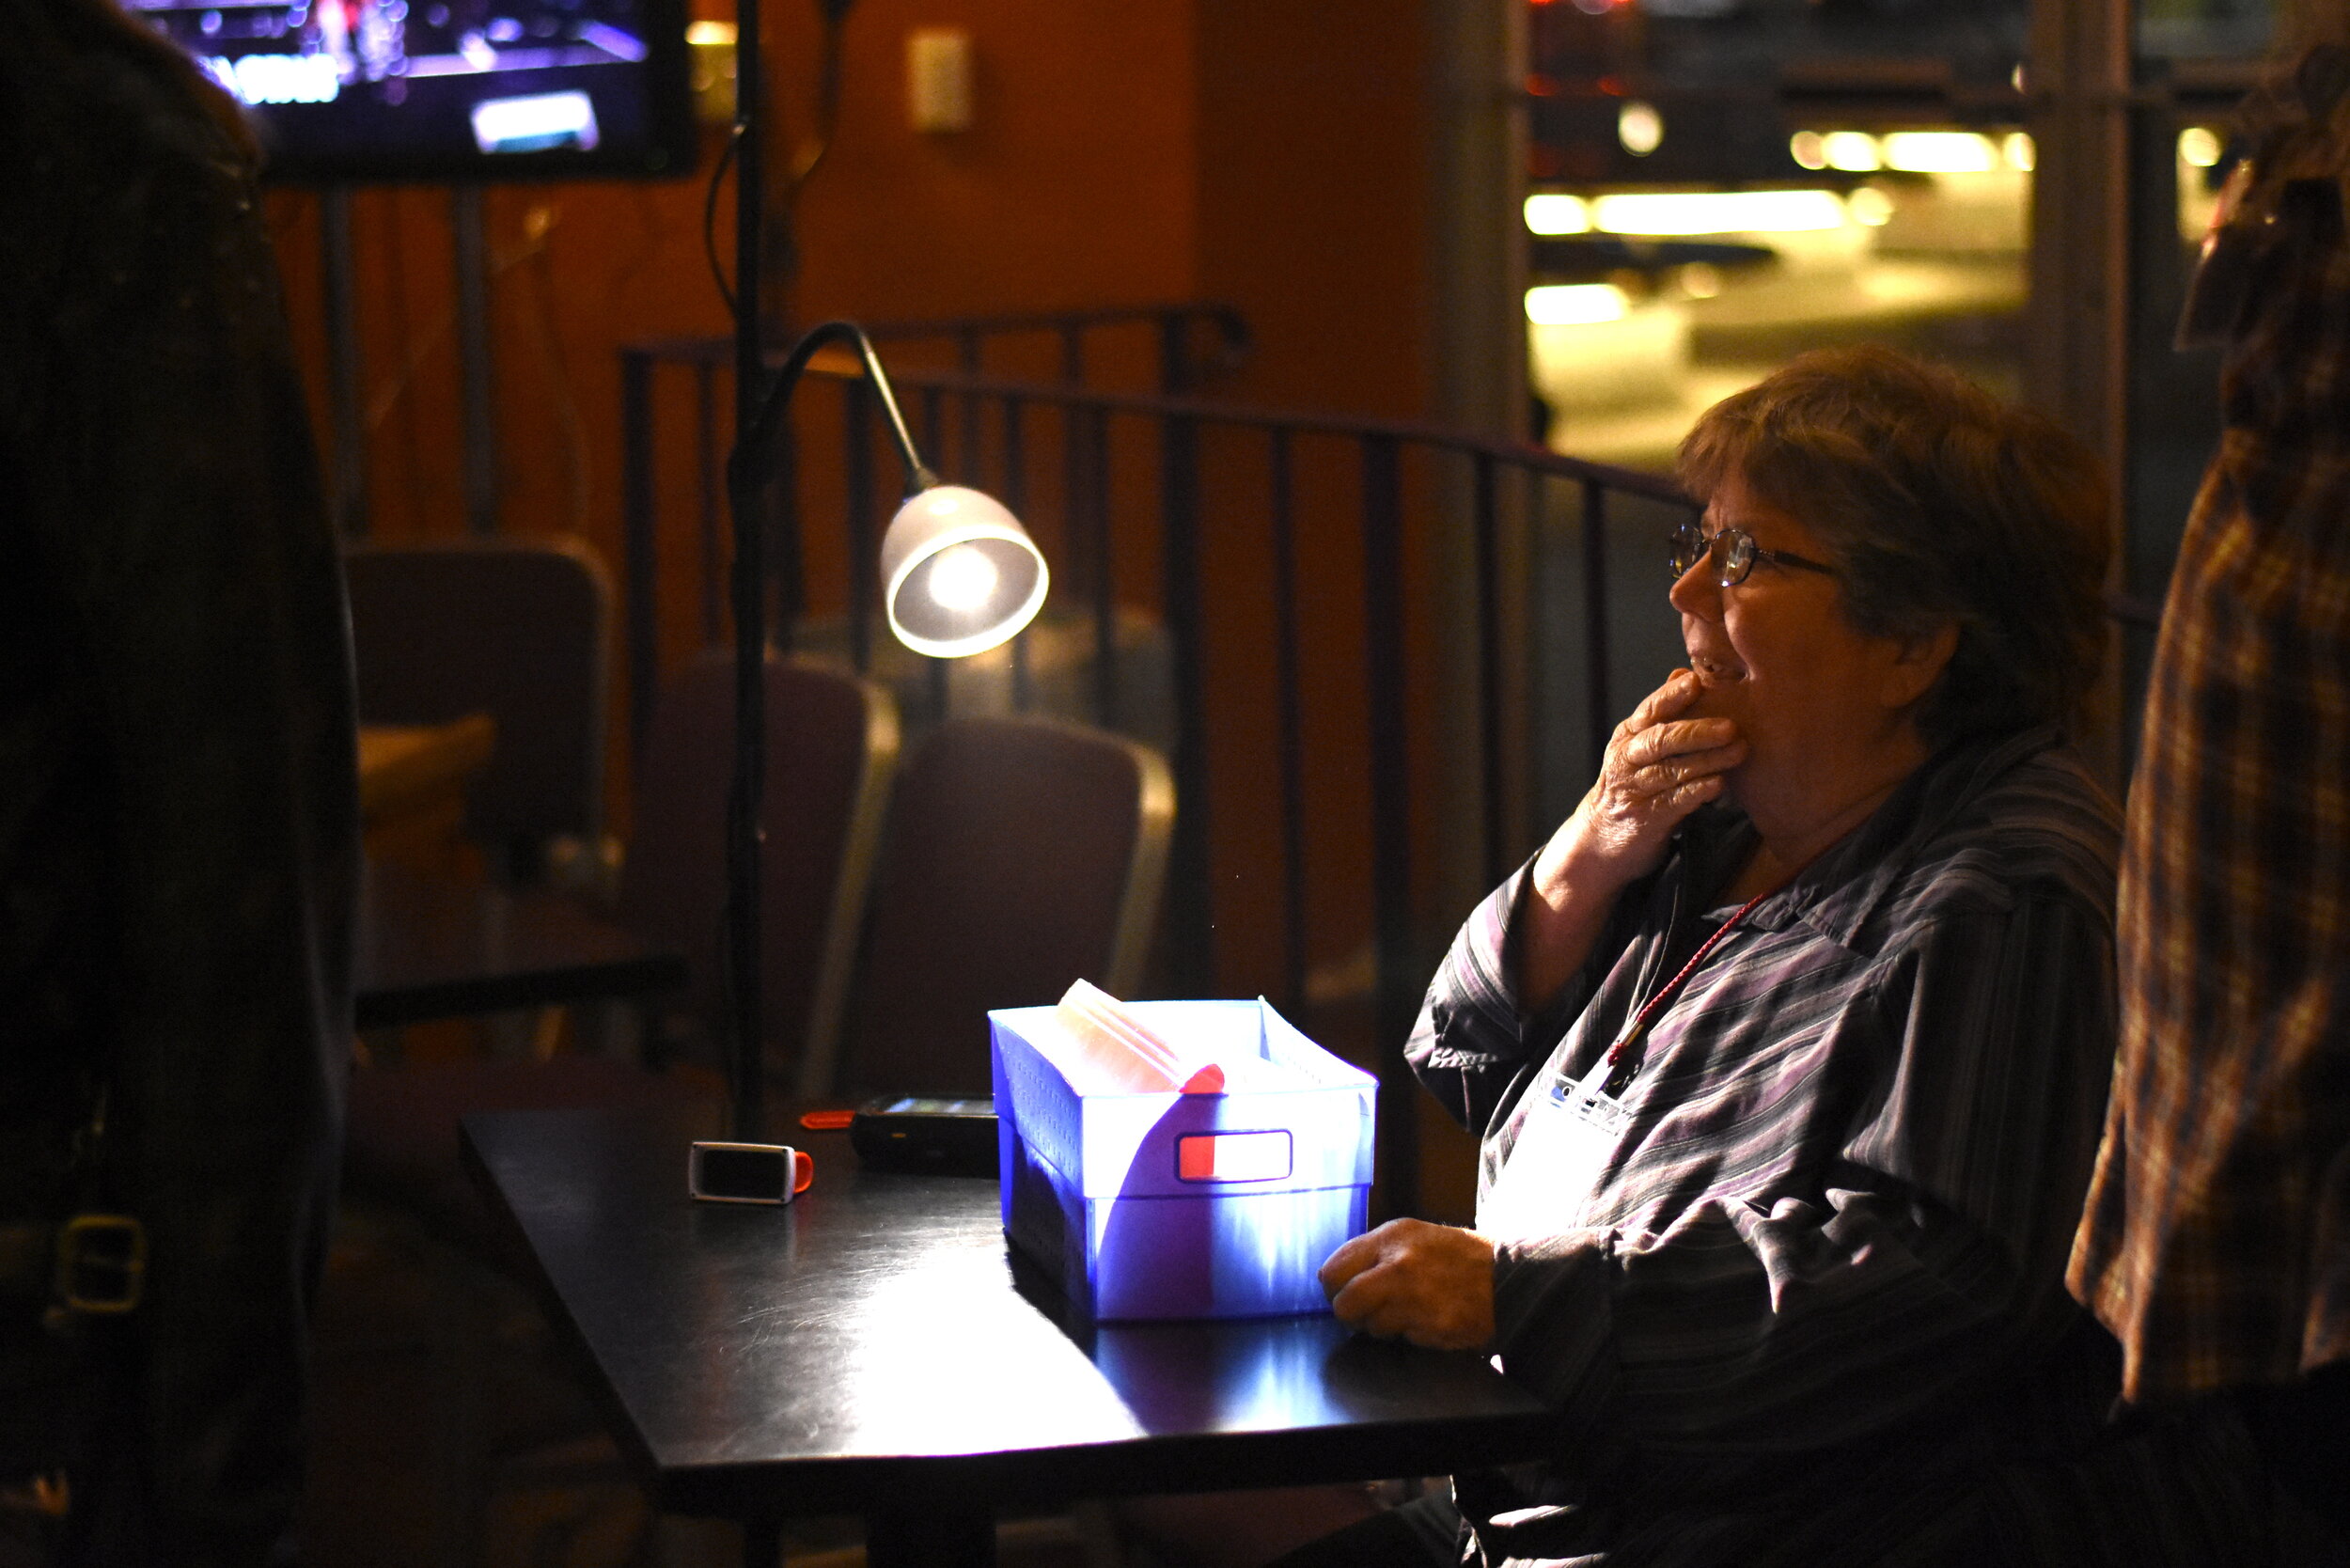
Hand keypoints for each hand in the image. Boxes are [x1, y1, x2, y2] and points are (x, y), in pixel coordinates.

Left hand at [1319, 1219, 1495, 1350]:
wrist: (1503, 1277)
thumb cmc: (1452, 1256)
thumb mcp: (1410, 1235)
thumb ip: (1372, 1252)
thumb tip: (1334, 1278)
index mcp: (1390, 1238)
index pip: (1333, 1270)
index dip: (1333, 1288)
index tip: (1341, 1293)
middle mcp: (1399, 1266)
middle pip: (1344, 1304)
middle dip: (1350, 1314)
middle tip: (1363, 1313)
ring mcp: (1416, 1299)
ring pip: (1371, 1327)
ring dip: (1382, 1326)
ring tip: (1405, 1312)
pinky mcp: (1433, 1326)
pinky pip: (1402, 1339)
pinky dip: (1408, 1334)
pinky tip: (1425, 1319)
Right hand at [1555, 668, 1744, 891]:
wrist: (1602, 837)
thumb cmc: (1634, 783)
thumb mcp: (1640, 746)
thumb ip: (1663, 715)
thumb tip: (1684, 672)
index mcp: (1629, 736)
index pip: (1650, 711)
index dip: (1671, 696)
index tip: (1695, 682)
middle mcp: (1627, 759)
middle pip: (1660, 740)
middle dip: (1696, 731)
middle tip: (1731, 726)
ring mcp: (1634, 790)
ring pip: (1670, 771)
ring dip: (1707, 761)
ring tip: (1738, 752)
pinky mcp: (1645, 819)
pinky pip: (1673, 802)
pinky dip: (1696, 792)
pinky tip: (1718, 785)